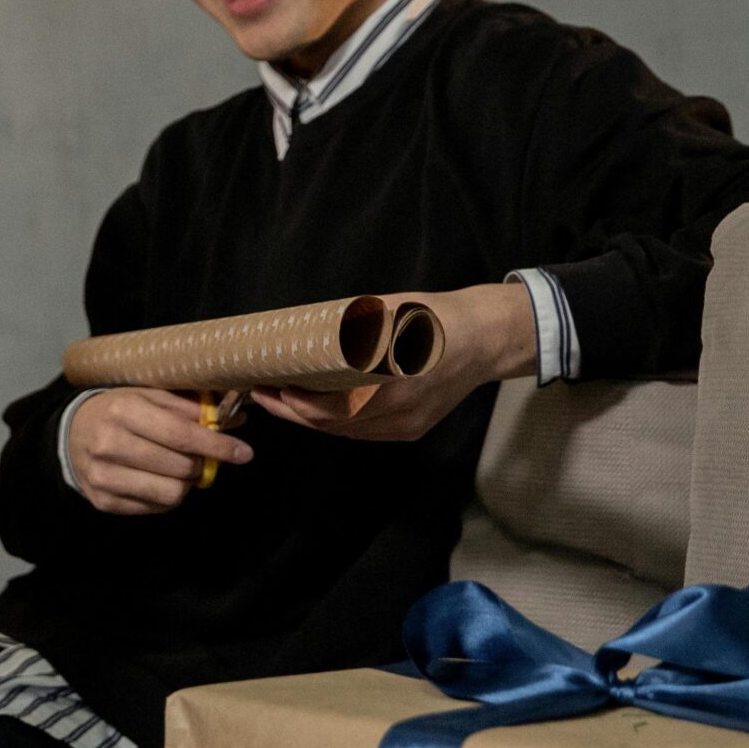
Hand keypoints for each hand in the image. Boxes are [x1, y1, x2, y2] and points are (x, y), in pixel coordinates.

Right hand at [65, 387, 252, 515]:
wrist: (73, 433)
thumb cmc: (119, 411)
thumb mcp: (149, 396)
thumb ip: (190, 407)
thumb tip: (235, 420)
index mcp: (123, 410)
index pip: (182, 435)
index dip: (218, 446)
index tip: (243, 452)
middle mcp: (110, 444)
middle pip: (181, 467)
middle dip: (202, 464)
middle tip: (201, 457)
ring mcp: (103, 476)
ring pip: (172, 493)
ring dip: (185, 483)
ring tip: (179, 470)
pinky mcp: (103, 500)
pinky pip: (156, 508)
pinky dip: (167, 496)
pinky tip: (159, 480)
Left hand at [252, 282, 538, 442]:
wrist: (485, 338)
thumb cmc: (433, 319)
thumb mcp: (386, 315)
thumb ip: (348, 331)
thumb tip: (303, 335)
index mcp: (391, 385)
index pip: (330, 409)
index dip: (295, 404)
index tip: (270, 387)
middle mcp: (400, 414)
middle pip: (333, 426)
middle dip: (293, 413)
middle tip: (263, 396)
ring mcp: (408, 426)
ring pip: (348, 432)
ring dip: (312, 420)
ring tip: (283, 402)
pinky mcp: (413, 430)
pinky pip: (366, 432)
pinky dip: (338, 423)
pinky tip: (318, 410)